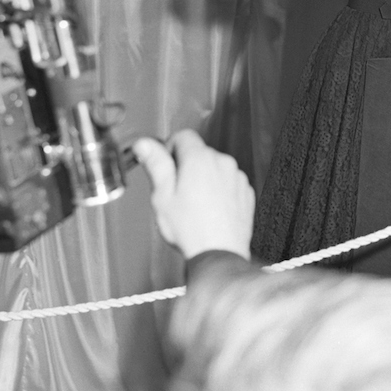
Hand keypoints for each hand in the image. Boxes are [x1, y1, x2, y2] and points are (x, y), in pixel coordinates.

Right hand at [133, 129, 253, 260]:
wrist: (219, 254)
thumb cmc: (189, 229)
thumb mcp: (162, 196)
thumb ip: (156, 165)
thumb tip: (144, 144)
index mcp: (199, 159)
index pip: (183, 136)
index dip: (170, 149)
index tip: (166, 167)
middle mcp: (222, 162)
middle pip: (200, 152)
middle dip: (186, 166)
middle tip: (177, 193)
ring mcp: (237, 177)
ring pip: (215, 168)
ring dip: (204, 178)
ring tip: (194, 206)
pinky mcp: (246, 192)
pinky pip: (228, 182)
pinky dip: (219, 190)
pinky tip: (210, 210)